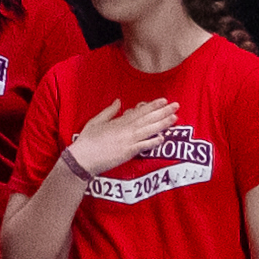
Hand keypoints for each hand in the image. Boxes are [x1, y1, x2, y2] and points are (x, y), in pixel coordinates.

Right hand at [61, 93, 186, 184]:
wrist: (82, 158)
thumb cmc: (86, 141)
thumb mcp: (95, 121)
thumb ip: (109, 111)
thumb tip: (119, 101)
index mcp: (118, 122)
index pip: (140, 111)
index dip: (153, 105)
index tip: (164, 100)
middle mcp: (125, 129)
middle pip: (148, 119)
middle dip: (163, 111)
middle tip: (176, 106)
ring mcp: (128, 141)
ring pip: (149, 130)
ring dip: (163, 124)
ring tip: (174, 118)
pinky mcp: (127, 152)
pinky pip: (144, 146)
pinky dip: (153, 142)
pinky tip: (163, 137)